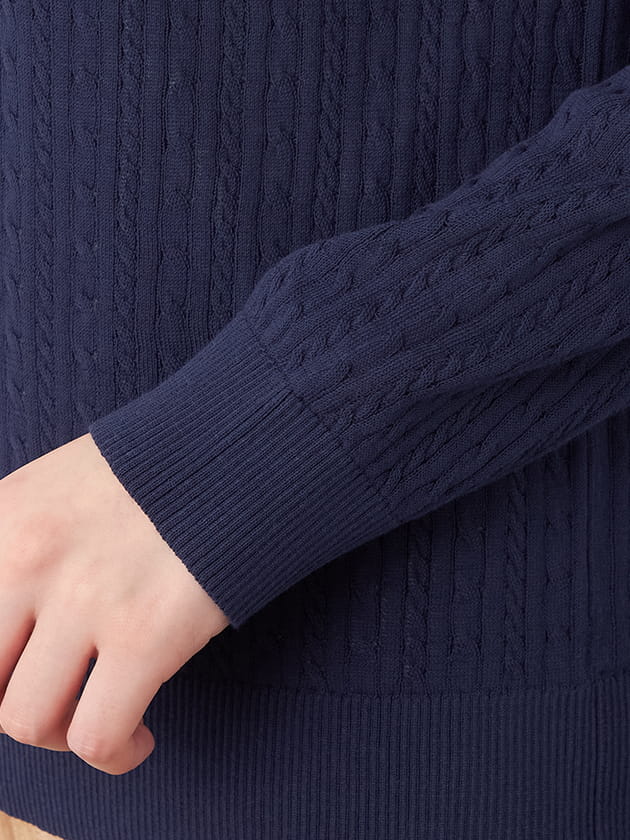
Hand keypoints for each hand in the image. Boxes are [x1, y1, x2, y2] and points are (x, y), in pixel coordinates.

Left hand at [0, 433, 229, 774]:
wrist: (236, 452)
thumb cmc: (157, 474)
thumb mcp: (59, 484)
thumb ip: (16, 541)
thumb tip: (14, 615)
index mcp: (2, 518)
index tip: (21, 671)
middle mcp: (27, 558)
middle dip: (17, 701)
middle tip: (60, 695)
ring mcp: (85, 598)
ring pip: (27, 722)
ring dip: (63, 735)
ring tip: (97, 718)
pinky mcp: (144, 635)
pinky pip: (98, 736)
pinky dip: (115, 755)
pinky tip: (140, 739)